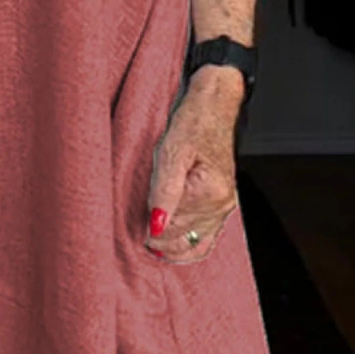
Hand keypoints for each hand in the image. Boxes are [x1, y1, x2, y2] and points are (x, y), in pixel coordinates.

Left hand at [144, 65, 244, 263]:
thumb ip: (163, 192)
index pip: (170, 228)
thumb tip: (156, 226)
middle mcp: (221, 204)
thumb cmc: (193, 123)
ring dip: (168, 244)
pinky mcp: (221, 207)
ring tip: (147, 234)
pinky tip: (167, 245)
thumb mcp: (169, 152)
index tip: (130, 221)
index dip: (146, 227)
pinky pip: (205, 240)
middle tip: (133, 226)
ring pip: (192, 245)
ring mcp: (224, 208)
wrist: (214, 107)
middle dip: (155, 237)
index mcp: (210, 192)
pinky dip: (185, 247)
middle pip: (180, 239)